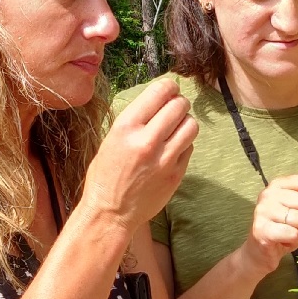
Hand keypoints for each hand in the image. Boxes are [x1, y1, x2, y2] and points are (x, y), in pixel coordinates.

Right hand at [81, 80, 197, 229]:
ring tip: (177, 128)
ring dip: (186, 122)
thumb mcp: (112, 139)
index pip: (159, 92)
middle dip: (180, 103)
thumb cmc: (106, 174)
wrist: (110, 212)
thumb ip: (137, 120)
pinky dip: (184, 144)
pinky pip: (189, 148)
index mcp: (126, 127)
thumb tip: (160, 99)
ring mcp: (164, 159)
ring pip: (191, 125)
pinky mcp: (176, 174)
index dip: (169, 86)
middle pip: (179, 106)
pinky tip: (172, 149)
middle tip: (176, 107)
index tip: (171, 89)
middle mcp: (147, 140)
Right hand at [238, 174, 297, 275]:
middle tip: (296, 224)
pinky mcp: (261, 228)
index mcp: (280, 184)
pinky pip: (292, 233)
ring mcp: (263, 210)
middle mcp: (269, 193)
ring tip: (288, 231)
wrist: (261, 253)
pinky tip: (283, 240)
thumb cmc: (285, 230)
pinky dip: (292, 239)